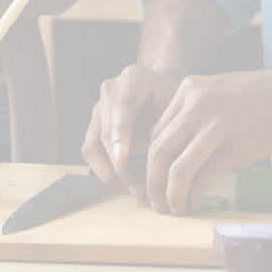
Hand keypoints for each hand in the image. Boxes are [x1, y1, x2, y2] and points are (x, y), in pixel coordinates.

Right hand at [81, 65, 180, 202]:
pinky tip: (127, 186)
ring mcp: (99, 107)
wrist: (168, 93)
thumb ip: (165, 131)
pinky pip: (92, 153)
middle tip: (141, 189)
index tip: (122, 158)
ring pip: (94, 146)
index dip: (120, 132)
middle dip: (121, 165)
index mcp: (133, 79)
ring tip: (136, 192)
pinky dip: (107, 171)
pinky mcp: (94, 125)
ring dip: (112, 173)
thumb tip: (157, 167)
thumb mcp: (179, 110)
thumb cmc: (179, 102)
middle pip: (106, 131)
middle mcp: (110, 90)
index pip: (122, 105)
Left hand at [145, 67, 271, 215]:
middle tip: (156, 202)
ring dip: (169, 195)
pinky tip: (194, 205)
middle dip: (152, 183)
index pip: (154, 132)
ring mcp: (213, 125)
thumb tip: (179, 149)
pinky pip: (201, 178)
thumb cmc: (265, 95)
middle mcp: (194, 105)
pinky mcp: (233, 147)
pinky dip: (192, 196)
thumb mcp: (220, 92)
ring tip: (174, 209)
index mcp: (188, 90)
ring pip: (174, 168)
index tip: (155, 180)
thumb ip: (196, 115)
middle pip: (157, 151)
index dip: (150, 162)